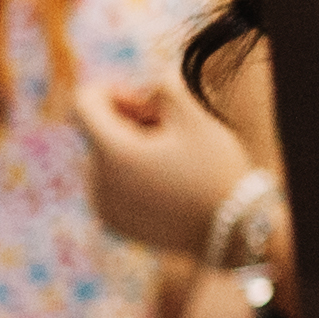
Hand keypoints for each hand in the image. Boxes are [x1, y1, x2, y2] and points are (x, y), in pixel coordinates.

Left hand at [74, 72, 254, 259]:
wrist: (234, 232)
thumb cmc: (216, 169)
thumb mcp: (194, 115)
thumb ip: (162, 85)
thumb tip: (142, 89)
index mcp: (112, 152)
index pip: (84, 103)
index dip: (112, 91)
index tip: (145, 100)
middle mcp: (97, 182)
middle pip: (96, 131)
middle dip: (128, 120)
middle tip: (171, 126)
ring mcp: (102, 206)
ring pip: (103, 157)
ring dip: (130, 147)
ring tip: (172, 155)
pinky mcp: (113, 224)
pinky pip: (109, 185)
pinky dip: (130, 174)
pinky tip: (166, 179)